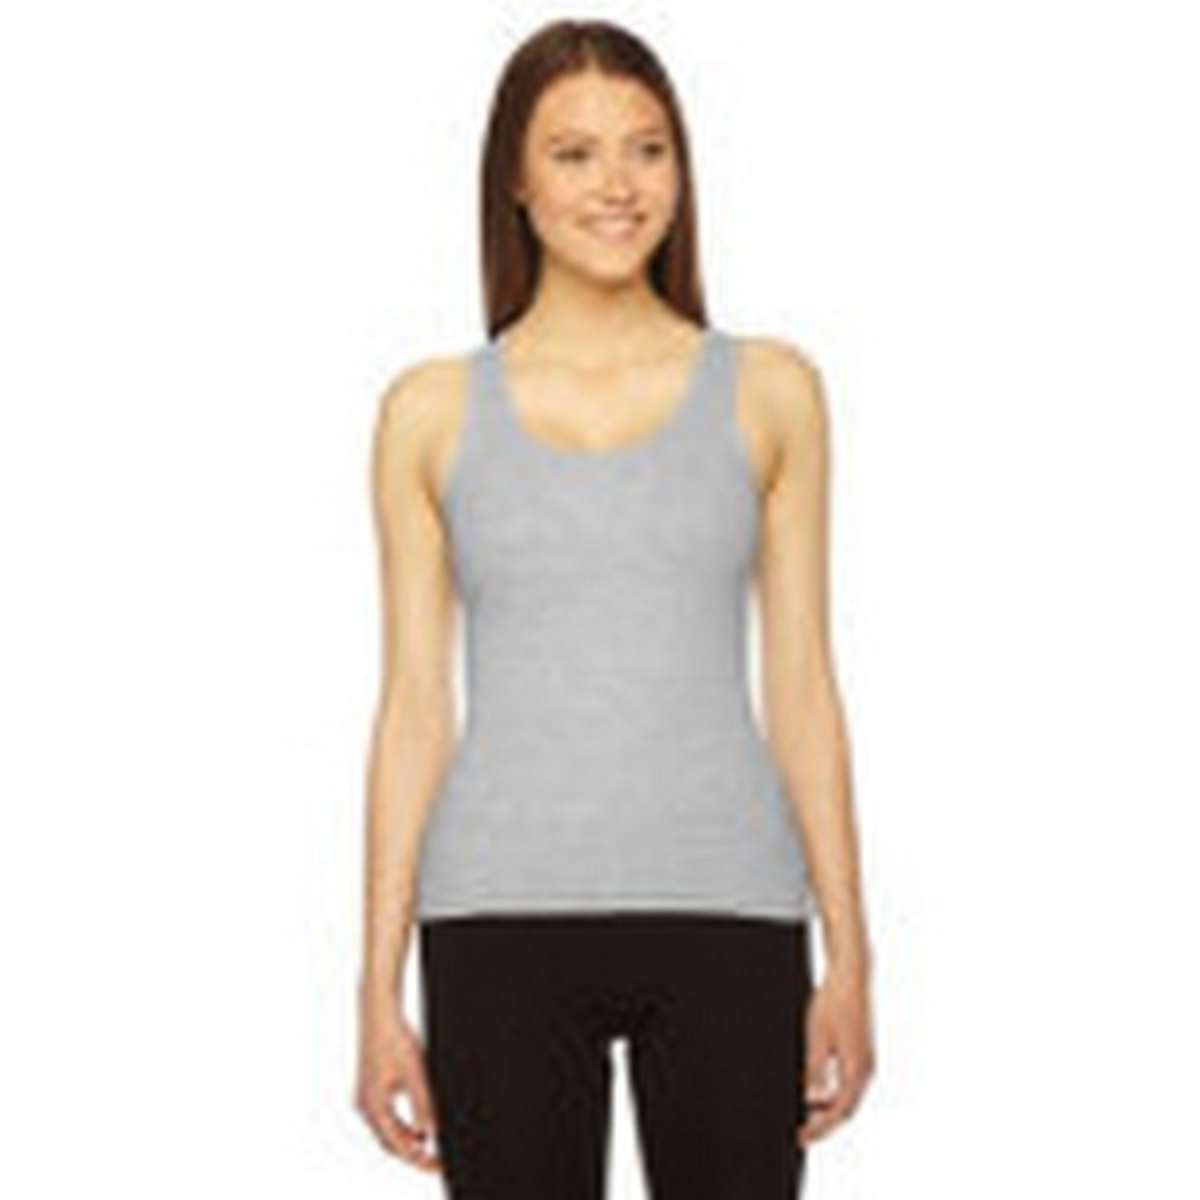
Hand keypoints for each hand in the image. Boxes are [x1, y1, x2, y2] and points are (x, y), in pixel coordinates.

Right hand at [354, 1002, 441, 1172]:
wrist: (378, 1012)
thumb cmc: (394, 1038)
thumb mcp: (415, 1072)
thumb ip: (423, 1103)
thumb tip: (431, 1133)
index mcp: (374, 1106)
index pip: (397, 1146)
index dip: (419, 1159)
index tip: (438, 1165)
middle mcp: (365, 1106)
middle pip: (389, 1144)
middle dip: (413, 1155)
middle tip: (437, 1161)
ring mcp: (366, 1098)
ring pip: (387, 1132)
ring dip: (407, 1142)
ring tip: (431, 1148)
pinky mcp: (370, 1089)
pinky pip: (386, 1119)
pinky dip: (402, 1128)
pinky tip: (419, 1127)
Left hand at [798, 967, 874, 1146]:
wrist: (850, 975)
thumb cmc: (834, 1001)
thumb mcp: (817, 1037)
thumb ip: (815, 1071)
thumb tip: (811, 1100)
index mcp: (857, 1069)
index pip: (840, 1112)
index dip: (820, 1128)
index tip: (803, 1137)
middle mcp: (866, 1069)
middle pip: (846, 1108)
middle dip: (824, 1123)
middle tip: (802, 1132)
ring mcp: (866, 1061)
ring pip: (848, 1096)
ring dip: (828, 1109)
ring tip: (806, 1115)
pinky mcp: (861, 1052)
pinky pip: (849, 1082)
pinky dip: (833, 1092)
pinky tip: (817, 1091)